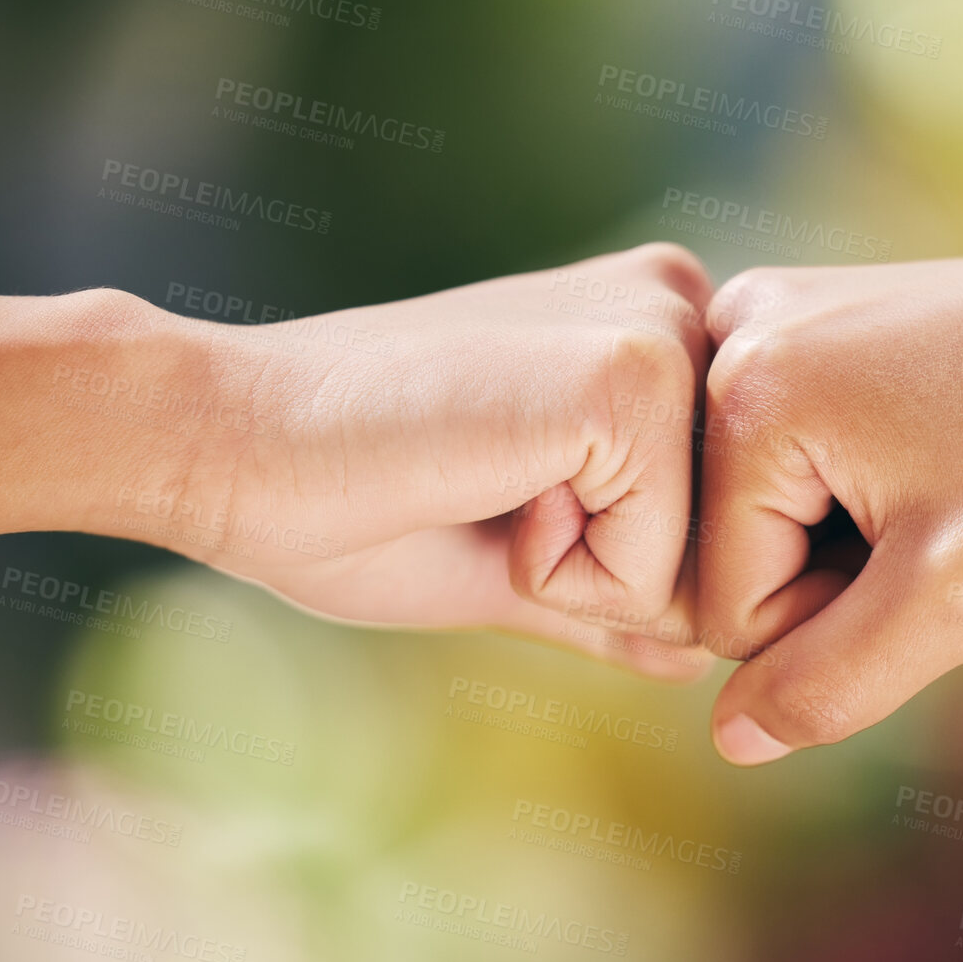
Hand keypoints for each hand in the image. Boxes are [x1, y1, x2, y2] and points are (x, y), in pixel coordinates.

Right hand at [166, 243, 714, 676]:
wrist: (229, 444)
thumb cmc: (353, 502)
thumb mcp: (515, 562)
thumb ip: (617, 599)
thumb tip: (703, 654)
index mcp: (657, 328)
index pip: (725, 530)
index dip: (608, 575)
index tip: (495, 493)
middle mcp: (682, 307)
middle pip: (733, 555)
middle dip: (610, 582)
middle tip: (487, 489)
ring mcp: (663, 332)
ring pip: (705, 574)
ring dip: (584, 578)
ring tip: (485, 483)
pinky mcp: (630, 378)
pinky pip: (657, 576)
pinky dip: (560, 577)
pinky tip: (482, 487)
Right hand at [695, 228, 962, 760]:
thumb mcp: (958, 600)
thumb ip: (829, 686)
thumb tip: (731, 740)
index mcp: (748, 391)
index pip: (724, 606)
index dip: (836, 627)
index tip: (943, 557)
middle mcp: (739, 329)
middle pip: (732, 551)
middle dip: (837, 575)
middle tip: (953, 521)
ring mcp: (785, 311)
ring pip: (768, 509)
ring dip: (853, 533)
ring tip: (957, 484)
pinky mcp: (829, 314)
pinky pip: (800, 453)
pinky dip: (864, 483)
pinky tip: (949, 454)